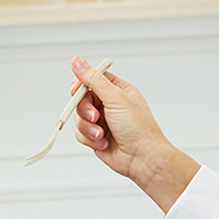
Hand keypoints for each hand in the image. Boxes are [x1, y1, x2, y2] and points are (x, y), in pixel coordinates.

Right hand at [70, 55, 166, 179]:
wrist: (141, 157)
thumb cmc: (138, 128)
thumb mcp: (115, 98)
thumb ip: (93, 79)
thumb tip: (77, 61)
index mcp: (117, 90)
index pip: (92, 79)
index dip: (81, 85)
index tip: (77, 91)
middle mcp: (108, 104)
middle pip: (81, 100)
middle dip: (85, 110)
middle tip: (95, 116)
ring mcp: (101, 121)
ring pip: (79, 118)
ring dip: (88, 128)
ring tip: (102, 133)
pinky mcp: (95, 136)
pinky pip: (80, 133)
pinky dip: (89, 138)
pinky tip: (103, 141)